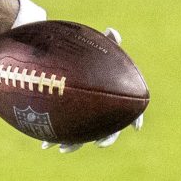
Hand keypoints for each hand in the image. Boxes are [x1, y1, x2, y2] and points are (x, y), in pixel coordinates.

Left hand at [41, 27, 143, 152]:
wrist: (64, 61)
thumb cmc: (86, 57)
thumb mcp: (97, 49)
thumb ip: (106, 42)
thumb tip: (112, 31)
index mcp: (112, 98)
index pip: (129, 111)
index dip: (134, 120)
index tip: (136, 127)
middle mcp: (100, 110)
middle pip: (107, 128)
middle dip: (105, 137)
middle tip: (99, 144)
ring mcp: (83, 116)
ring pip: (83, 135)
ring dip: (74, 144)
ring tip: (61, 149)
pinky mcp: (66, 118)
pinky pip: (63, 132)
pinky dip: (55, 138)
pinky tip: (44, 144)